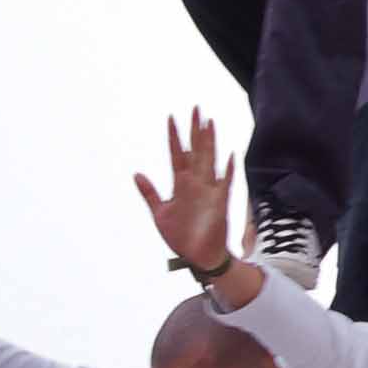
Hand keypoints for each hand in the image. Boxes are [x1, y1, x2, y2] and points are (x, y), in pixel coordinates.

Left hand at [134, 110, 234, 274]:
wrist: (198, 258)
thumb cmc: (181, 236)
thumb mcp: (159, 213)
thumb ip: (150, 193)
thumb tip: (136, 173)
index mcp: (181, 185)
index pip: (177, 155)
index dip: (174, 138)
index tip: (171, 118)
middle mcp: (196, 184)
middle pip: (196, 151)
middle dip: (195, 131)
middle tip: (195, 109)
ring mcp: (209, 192)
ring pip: (209, 161)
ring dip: (209, 143)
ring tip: (209, 123)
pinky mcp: (220, 204)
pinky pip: (226, 184)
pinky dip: (228, 171)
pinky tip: (231, 157)